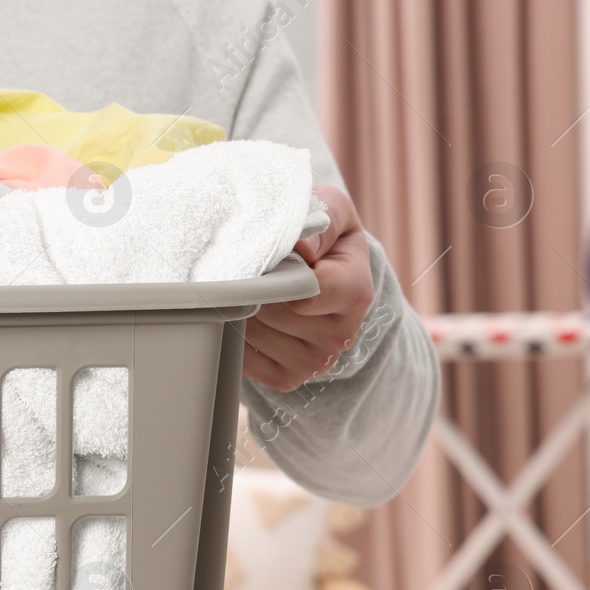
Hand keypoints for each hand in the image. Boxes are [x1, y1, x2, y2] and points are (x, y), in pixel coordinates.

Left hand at [243, 185, 374, 391]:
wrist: (319, 276)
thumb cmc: (321, 237)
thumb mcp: (330, 210)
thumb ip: (323, 217)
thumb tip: (302, 246)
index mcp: (355, 292)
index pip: (307, 292)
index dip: (278, 274)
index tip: (268, 257)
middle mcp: (340, 335)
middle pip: (272, 310)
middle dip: (253, 285)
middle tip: (251, 268)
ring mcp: (315, 362)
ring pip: (254, 332)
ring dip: (240, 307)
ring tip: (251, 289)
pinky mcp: (288, 379)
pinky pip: (243, 359)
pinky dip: (234, 334)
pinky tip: (246, 315)